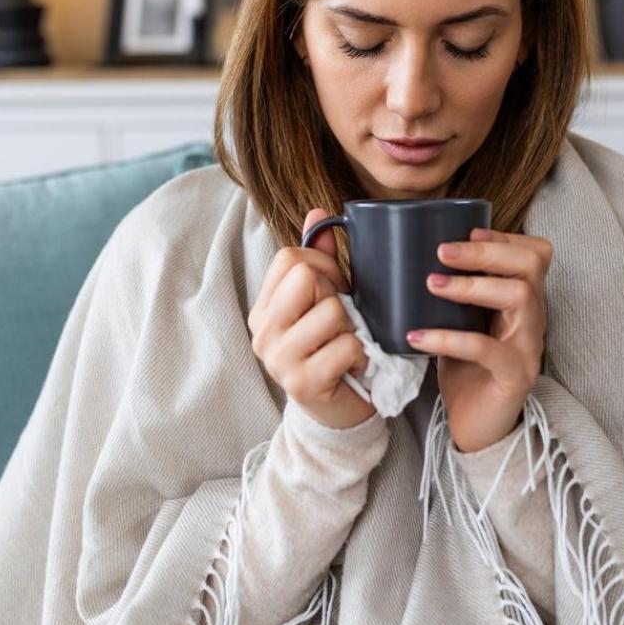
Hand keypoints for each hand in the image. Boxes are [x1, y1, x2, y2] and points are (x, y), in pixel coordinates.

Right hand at [247, 208, 377, 429]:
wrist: (336, 413)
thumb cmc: (330, 349)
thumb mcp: (322, 302)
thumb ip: (319, 260)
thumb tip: (319, 212)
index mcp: (263, 308)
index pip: (290, 258)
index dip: (323, 265)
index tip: (335, 288)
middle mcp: (263, 332)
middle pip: (307, 278)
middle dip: (336, 295)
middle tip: (340, 320)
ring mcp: (279, 359)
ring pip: (332, 312)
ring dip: (352, 328)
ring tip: (347, 343)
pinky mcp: (303, 383)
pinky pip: (346, 345)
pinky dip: (360, 354)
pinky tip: (354, 365)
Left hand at [406, 227, 551, 452]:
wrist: (477, 427)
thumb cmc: (466, 370)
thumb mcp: (461, 321)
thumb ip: (452, 293)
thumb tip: (406, 257)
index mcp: (524, 301)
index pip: (535, 253)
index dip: (504, 236)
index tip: (466, 231)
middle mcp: (534, 318)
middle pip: (531, 265)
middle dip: (486, 250)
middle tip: (443, 252)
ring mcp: (529, 347)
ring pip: (518, 297)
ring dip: (471, 285)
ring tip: (431, 284)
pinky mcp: (515, 376)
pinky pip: (487, 349)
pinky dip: (449, 338)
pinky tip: (416, 337)